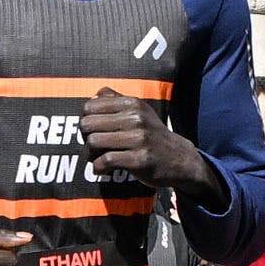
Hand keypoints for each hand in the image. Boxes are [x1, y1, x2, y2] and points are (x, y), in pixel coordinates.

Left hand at [70, 93, 218, 207]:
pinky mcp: (140, 159)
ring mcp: (139, 139)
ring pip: (94, 141)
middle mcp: (136, 118)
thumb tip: (94, 96)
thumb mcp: (140, 112)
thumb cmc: (152, 135)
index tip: (92, 131)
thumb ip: (117, 101)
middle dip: (85, 138)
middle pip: (88, 124)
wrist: (179, 159)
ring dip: (90, 155)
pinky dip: (98, 168)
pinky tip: (102, 169)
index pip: (90, 106)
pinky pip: (106, 161)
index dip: (85, 120)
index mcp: (132, 104)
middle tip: (93, 147)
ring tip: (97, 158)